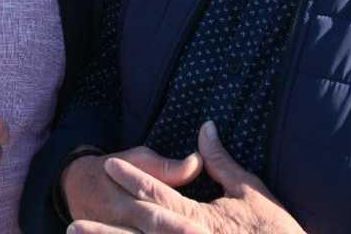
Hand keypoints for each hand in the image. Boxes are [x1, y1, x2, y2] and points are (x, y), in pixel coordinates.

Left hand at [72, 121, 303, 233]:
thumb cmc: (276, 232)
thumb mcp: (252, 193)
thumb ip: (222, 163)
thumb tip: (205, 128)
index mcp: (201, 219)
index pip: (159, 195)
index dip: (132, 179)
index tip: (110, 166)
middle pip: (142, 232)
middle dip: (106, 230)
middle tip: (74, 223)